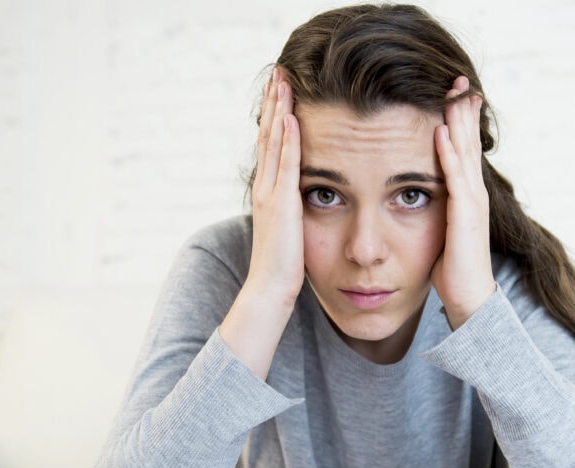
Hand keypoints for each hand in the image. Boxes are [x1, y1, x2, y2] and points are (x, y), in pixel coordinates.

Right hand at [246, 67, 304, 302]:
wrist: (270, 289)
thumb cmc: (285, 266)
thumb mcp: (292, 228)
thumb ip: (295, 208)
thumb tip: (308, 197)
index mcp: (269, 191)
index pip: (272, 144)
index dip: (276, 114)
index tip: (282, 89)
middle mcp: (265, 186)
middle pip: (268, 134)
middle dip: (274, 102)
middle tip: (279, 71)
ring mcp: (270, 193)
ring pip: (274, 142)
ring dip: (278, 109)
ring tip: (283, 80)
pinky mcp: (281, 204)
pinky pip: (286, 164)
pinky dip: (288, 139)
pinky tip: (292, 117)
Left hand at [431, 76, 496, 328]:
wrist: (469, 299)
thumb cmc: (452, 269)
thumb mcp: (440, 231)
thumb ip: (435, 211)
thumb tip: (416, 200)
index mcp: (466, 196)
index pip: (463, 150)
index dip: (460, 122)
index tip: (454, 95)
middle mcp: (473, 194)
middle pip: (469, 142)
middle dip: (463, 111)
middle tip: (459, 79)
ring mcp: (472, 203)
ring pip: (465, 153)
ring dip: (458, 122)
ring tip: (453, 93)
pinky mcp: (465, 216)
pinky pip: (455, 178)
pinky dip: (448, 154)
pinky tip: (439, 133)